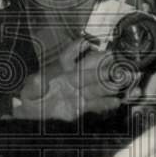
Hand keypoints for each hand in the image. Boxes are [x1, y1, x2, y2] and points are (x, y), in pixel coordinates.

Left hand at [13, 39, 141, 120]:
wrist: (32, 113)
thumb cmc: (30, 96)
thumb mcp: (30, 88)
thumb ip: (37, 84)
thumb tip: (40, 79)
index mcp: (60, 68)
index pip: (71, 53)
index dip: (80, 47)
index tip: (89, 43)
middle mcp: (74, 77)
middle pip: (92, 69)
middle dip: (107, 68)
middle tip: (121, 66)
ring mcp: (79, 91)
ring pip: (98, 86)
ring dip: (112, 84)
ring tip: (125, 82)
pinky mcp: (80, 106)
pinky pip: (95, 104)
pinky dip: (106, 103)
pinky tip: (116, 101)